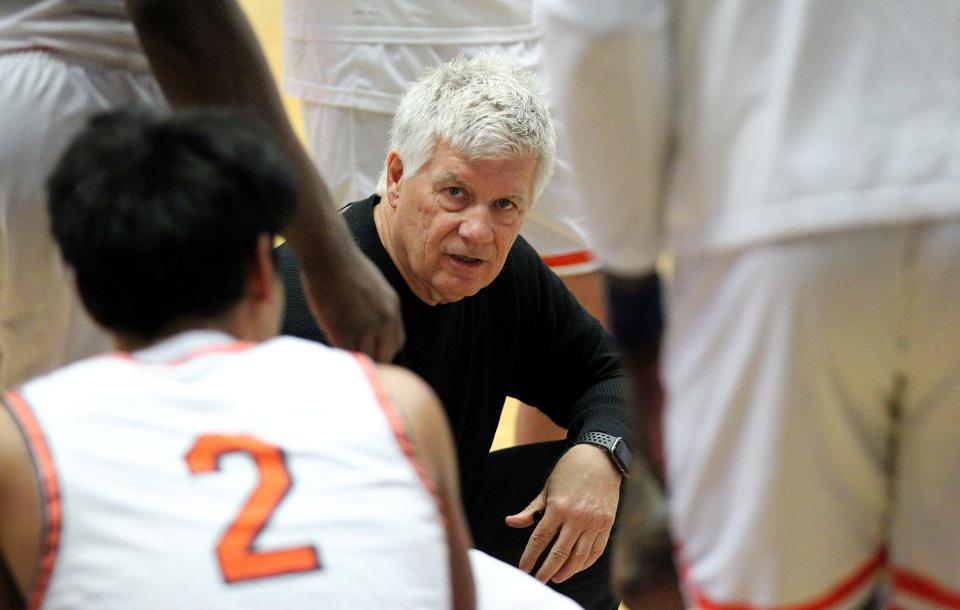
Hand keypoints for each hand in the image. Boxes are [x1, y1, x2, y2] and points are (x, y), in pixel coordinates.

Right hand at [300, 251, 403, 361]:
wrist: (328, 254)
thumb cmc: (343, 264)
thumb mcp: (373, 285)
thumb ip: (375, 306)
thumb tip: (366, 322)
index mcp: (393, 307)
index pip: (396, 342)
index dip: (382, 349)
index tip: (369, 350)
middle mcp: (385, 319)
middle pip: (385, 355)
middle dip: (371, 358)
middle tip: (354, 359)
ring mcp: (367, 327)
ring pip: (366, 357)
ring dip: (354, 357)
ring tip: (341, 354)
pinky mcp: (346, 331)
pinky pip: (346, 353)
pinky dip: (339, 353)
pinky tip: (330, 346)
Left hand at [505, 444, 621, 583]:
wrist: (600, 459)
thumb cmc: (569, 472)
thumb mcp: (547, 488)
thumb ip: (530, 510)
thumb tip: (510, 522)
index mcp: (558, 506)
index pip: (540, 538)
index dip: (530, 556)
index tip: (524, 568)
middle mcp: (577, 517)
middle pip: (559, 552)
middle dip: (547, 570)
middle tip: (538, 580)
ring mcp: (594, 522)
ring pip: (579, 556)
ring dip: (566, 571)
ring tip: (556, 578)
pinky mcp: (607, 524)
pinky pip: (596, 551)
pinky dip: (585, 563)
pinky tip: (575, 567)